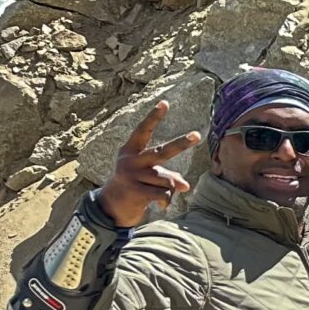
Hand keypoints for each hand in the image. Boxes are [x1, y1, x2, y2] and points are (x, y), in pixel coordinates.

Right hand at [97, 100, 199, 228]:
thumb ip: (167, 175)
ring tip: (166, 194)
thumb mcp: (147, 174)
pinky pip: (164, 194)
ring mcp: (131, 176)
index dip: (153, 116)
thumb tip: (185, 186)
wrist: (112, 207)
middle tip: (197, 135)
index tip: (165, 102)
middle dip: (181, 144)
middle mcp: (131, 160)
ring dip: (171, 189)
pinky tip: (161, 206)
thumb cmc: (135, 184)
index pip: (143, 130)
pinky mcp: (134, 192)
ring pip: (166, 180)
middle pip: (162, 151)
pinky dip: (167, 201)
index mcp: (131, 150)